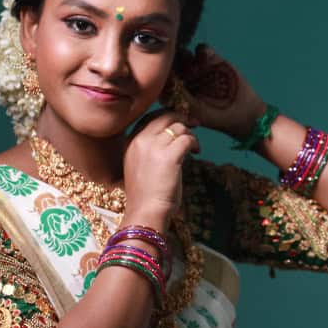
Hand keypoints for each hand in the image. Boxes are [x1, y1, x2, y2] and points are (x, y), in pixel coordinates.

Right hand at [122, 111, 199, 227]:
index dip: (167, 116)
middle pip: (164, 116)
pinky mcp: (169, 155)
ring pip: (177, 126)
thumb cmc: (144, 195)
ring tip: (195, 145)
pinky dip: (195, 142)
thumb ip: (150, 150)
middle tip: (194, 123)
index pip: (150, 118)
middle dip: (181, 117)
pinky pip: (187, 138)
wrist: (145, 211)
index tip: (179, 121)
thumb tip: (172, 139)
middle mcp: (140, 140)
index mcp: (130, 142)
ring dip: (190, 133)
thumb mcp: (140, 166)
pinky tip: (197, 151)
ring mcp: (153, 146)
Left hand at [171, 45, 267, 139]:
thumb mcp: (195, 109)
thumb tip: (167, 80)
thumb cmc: (217, 117)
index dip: (164, 75)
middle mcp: (186, 78)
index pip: (165, 79)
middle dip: (174, 62)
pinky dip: (201, 51)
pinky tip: (205, 59)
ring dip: (185, 55)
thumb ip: (181, 95)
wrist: (244, 113)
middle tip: (180, 67)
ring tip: (193, 64)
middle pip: (173, 63)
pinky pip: (202, 49)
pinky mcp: (213, 60)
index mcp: (177, 92)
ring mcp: (199, 68)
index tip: (169, 77)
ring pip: (185, 54)